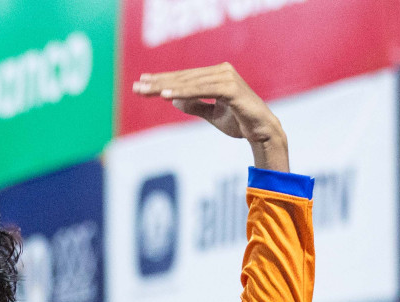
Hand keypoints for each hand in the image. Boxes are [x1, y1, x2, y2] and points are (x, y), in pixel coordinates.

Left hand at [132, 64, 287, 170]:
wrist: (262, 132)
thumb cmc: (240, 122)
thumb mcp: (212, 114)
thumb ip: (195, 105)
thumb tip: (173, 100)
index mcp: (216, 75)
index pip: (184, 78)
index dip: (162, 81)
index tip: (142, 84)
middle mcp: (222, 72)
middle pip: (184, 78)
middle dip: (159, 83)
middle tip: (137, 87)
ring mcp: (227, 78)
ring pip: (190, 83)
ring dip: (167, 87)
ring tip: (147, 91)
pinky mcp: (231, 89)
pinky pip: (202, 90)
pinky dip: (184, 92)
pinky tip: (166, 96)